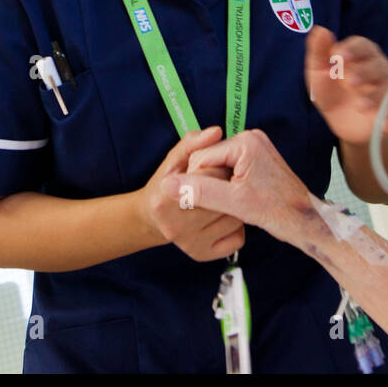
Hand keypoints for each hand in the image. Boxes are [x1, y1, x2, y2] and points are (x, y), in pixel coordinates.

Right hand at [138, 126, 245, 261]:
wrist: (150, 219)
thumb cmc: (164, 184)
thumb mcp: (174, 159)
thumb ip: (192, 143)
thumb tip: (216, 131)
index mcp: (163, 199)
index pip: (207, 176)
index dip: (214, 170)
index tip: (214, 169)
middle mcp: (174, 226)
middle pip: (222, 199)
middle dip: (226, 185)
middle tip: (223, 183)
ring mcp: (189, 244)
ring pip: (232, 219)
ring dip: (234, 206)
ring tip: (224, 199)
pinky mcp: (201, 255)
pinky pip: (236, 238)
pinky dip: (237, 227)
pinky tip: (225, 216)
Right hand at [166, 128, 311, 245]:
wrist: (305, 220)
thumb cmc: (275, 211)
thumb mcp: (233, 203)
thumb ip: (199, 192)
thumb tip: (167, 186)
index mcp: (244, 142)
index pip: (201, 158)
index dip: (197, 183)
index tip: (208, 203)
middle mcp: (250, 137)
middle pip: (209, 159)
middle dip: (208, 183)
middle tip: (222, 205)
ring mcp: (255, 146)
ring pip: (217, 165)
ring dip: (217, 184)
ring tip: (231, 203)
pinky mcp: (257, 156)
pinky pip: (229, 167)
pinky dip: (227, 183)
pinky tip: (236, 198)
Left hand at [305, 25, 387, 144]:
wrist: (338, 119)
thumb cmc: (329, 87)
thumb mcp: (317, 69)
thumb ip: (319, 50)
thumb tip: (320, 29)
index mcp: (361, 53)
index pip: (362, 45)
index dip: (352, 49)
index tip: (339, 56)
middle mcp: (378, 67)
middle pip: (377, 66)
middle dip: (364, 73)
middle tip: (349, 82)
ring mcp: (386, 88)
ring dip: (376, 96)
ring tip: (361, 105)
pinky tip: (386, 124)